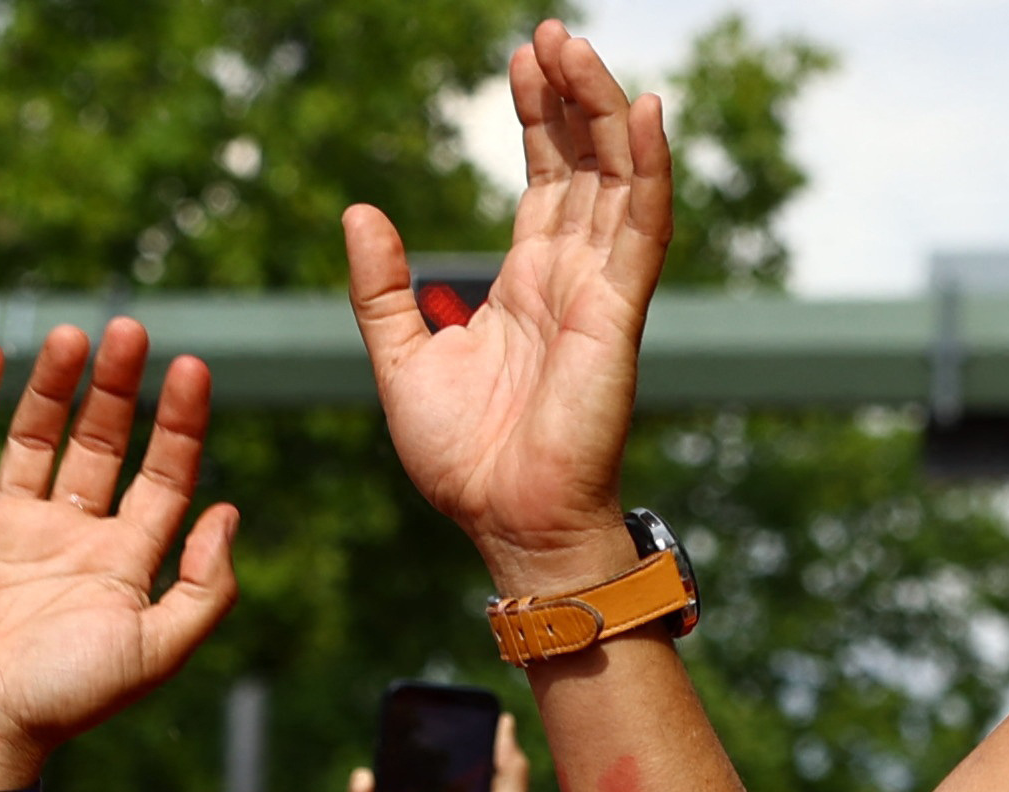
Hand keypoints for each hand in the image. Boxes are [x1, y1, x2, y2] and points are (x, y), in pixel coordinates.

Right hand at [0, 320, 240, 791]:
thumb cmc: (64, 700)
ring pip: (35, 437)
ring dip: (54, 385)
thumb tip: (228, 512)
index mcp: (122, 565)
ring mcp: (6, 529)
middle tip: (131, 331)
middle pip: (102, 444)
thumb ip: (203, 588)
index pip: (163, 477)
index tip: (191, 370)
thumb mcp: (156, 651)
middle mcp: (69, 538)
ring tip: (72, 336)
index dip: (180, 424)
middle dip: (119, 389)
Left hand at [348, 21, 668, 591]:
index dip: (536, 119)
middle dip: (570, 96)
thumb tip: (359, 211)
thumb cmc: (463, 463)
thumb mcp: (400, 360)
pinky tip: (646, 112)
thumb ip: (382, 288)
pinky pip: (643, 228)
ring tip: (574, 48)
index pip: (544, 180)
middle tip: (548, 34)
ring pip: (615, 179)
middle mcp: (571, 279)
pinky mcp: (618, 314)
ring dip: (603, 110)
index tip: (520, 63)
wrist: (505, 525)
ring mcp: (600, 292)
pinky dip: (649, 169)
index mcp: (527, 285)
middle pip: (582, 164)